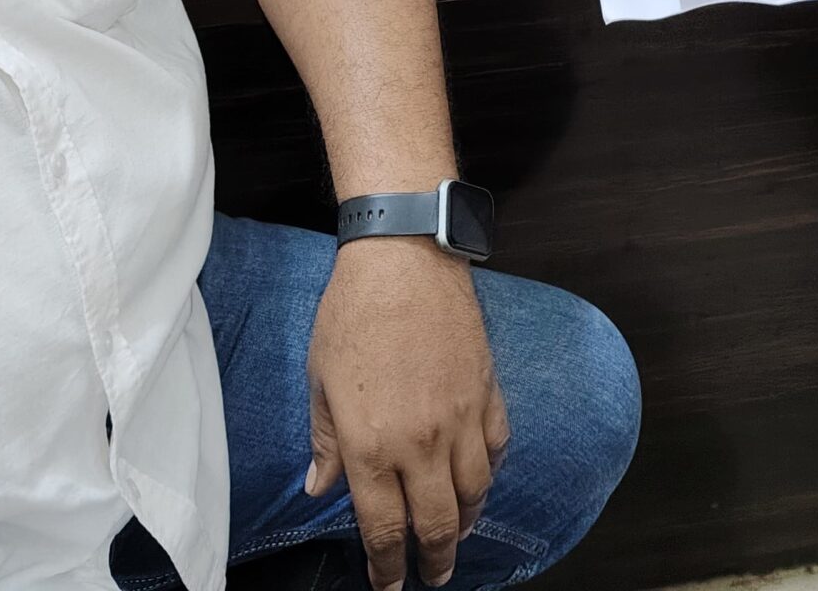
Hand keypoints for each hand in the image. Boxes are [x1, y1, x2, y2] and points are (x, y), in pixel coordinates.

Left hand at [306, 239, 509, 590]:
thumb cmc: (353, 313)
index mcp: (371, 445)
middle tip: (434, 576)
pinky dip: (491, 472)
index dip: (387, 566)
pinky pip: (497, 447)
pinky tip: (482, 480)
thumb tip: (319, 486)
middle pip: (435, 523)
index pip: (383, 527)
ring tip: (457, 536)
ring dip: (466, 523)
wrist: (405, 258)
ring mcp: (460, 418)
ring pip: (474, 493)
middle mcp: (420, 443)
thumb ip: (326, 441)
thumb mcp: (320, 380)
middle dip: (434, 560)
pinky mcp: (486, 391)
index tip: (388, 583)